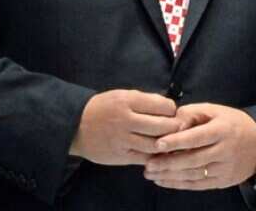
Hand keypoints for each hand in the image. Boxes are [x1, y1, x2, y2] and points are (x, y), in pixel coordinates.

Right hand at [69, 89, 185, 165]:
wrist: (75, 126)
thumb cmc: (104, 108)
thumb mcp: (122, 95)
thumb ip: (145, 101)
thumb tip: (171, 109)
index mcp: (128, 101)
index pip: (163, 106)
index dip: (172, 110)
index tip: (172, 113)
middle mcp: (126, 120)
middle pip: (162, 127)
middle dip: (175, 128)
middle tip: (180, 129)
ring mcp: (122, 140)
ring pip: (155, 145)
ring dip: (167, 144)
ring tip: (171, 141)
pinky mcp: (119, 156)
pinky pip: (144, 158)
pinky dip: (155, 156)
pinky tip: (158, 153)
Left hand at [143, 103, 255, 189]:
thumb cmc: (231, 123)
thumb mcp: (216, 110)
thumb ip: (192, 113)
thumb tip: (172, 122)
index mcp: (222, 130)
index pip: (197, 137)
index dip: (177, 141)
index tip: (158, 144)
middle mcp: (224, 150)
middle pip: (193, 159)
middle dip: (168, 163)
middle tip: (148, 164)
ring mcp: (225, 168)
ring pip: (194, 174)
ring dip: (170, 175)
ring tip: (150, 173)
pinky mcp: (223, 181)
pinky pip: (198, 185)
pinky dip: (179, 184)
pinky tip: (163, 181)